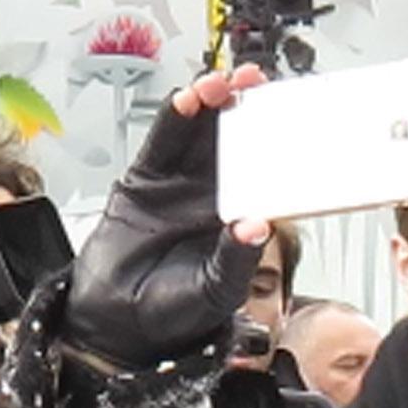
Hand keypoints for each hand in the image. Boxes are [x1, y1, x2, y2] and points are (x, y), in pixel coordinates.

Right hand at [64, 65, 272, 370]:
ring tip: (222, 85)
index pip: (266, 175)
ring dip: (211, 104)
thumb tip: (257, 227)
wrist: (117, 323)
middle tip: (256, 84)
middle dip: (246, 109)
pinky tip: (187, 101)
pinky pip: (163, 142)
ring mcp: (181, 184)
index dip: (277, 146)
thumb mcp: (215, 290)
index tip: (289, 121)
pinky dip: (174, 119)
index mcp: (240, 221)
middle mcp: (215, 196)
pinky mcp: (147, 179)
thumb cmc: (174, 313)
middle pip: (235, 141)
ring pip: (200, 133)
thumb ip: (235, 259)